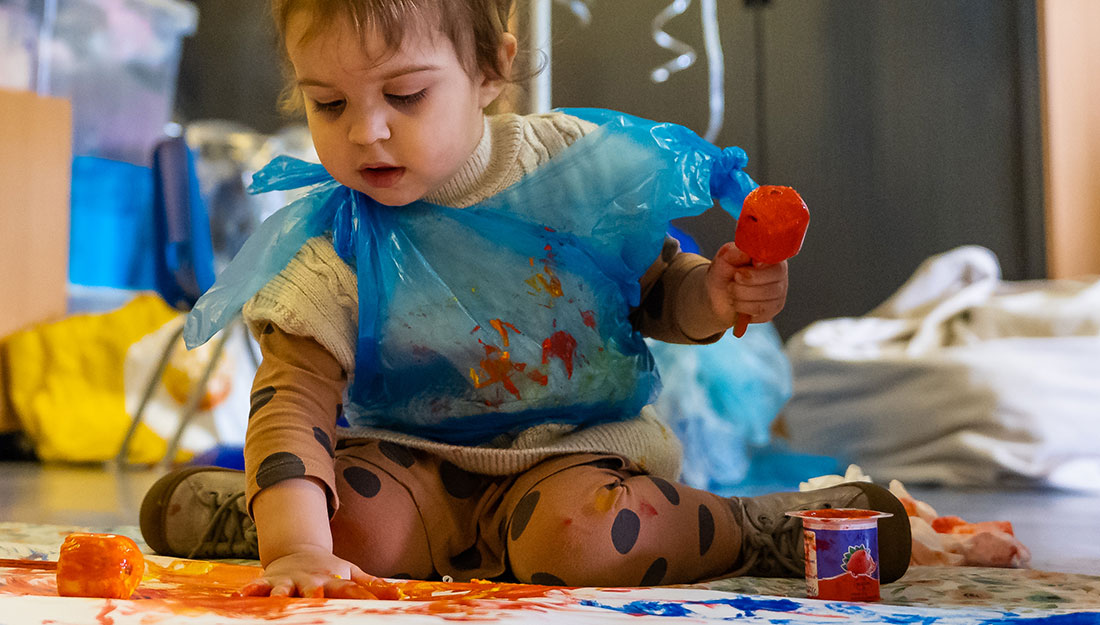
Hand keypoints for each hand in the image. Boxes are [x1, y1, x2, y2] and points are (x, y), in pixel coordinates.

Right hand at [236, 547, 399, 598]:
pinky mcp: (270, 580)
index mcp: (334, 579)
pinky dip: (251, 591)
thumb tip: (397, 594)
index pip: (349, 589)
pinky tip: (241, 598)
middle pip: (315, 590)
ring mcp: (290, 580)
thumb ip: (372, 584)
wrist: (298, 550)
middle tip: (318, 602)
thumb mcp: (351, 572)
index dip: (358, 597)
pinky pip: (258, 586)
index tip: (367, 607)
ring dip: (281, 595)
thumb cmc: (330, 568)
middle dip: (316, 596)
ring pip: (285, 589)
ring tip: (278, 601)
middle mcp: (312, 580)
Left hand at [706, 242, 788, 335]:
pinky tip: (737, 302)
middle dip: (745, 283)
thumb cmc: (724, 272)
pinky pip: (760, 311)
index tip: (742, 270)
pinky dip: (742, 307)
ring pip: (764, 298)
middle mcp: (780, 275)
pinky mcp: (772, 310)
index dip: (759, 270)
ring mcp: (778, 294)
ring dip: (740, 295)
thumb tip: (751, 255)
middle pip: (773, 282)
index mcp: (771, 257)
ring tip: (732, 290)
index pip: (777, 265)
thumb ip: (736, 252)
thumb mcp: (725, 257)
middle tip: (733, 279)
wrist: (716, 294)